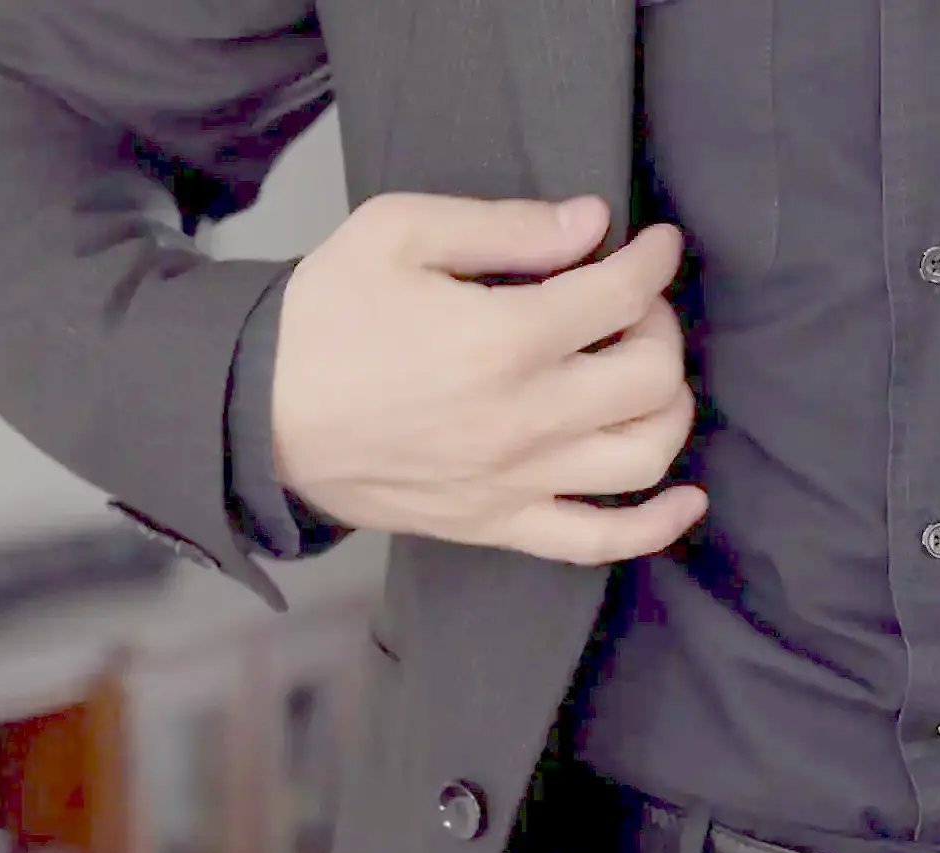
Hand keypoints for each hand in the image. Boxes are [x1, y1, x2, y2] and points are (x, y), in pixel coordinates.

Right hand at [271, 193, 706, 564]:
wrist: (253, 413)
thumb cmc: (323, 317)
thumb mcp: (397, 233)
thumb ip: (504, 225)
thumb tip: (590, 224)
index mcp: (500, 339)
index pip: (620, 296)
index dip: (652, 262)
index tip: (655, 245)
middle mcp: (523, 418)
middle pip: (651, 377)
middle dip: (660, 327)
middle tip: (632, 306)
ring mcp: (517, 481)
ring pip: (645, 456)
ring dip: (668, 408)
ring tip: (644, 374)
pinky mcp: (500, 524)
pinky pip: (599, 541)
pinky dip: (656, 527)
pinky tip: (686, 498)